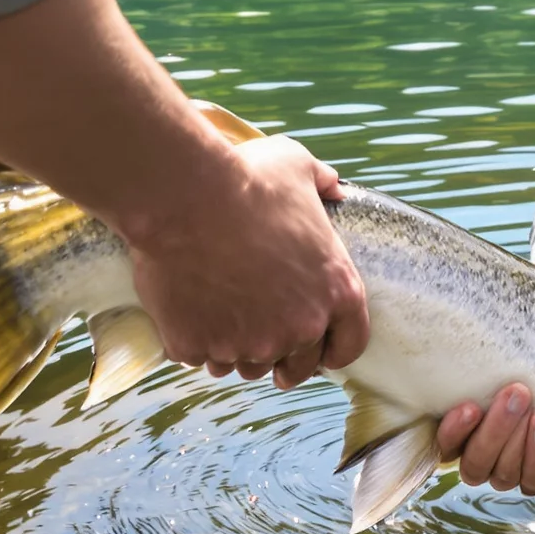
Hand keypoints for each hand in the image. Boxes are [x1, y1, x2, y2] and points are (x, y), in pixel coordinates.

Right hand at [124, 132, 366, 388]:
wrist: (183, 196)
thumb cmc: (245, 178)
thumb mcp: (299, 167)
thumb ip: (323, 182)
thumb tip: (334, 187)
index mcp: (336, 291)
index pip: (350, 344)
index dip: (334, 349)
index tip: (319, 352)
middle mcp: (299, 327)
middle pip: (297, 366)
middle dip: (282, 356)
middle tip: (261, 336)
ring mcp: (247, 343)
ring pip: (245, 364)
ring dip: (237, 348)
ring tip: (220, 313)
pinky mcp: (199, 347)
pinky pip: (199, 355)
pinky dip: (193, 339)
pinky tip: (187, 309)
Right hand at [435, 256, 534, 492]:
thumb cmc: (519, 347)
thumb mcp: (497, 339)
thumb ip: (478, 332)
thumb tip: (458, 292)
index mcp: (456, 429)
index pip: (443, 446)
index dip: (454, 432)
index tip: (468, 404)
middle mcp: (477, 455)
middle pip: (474, 463)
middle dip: (495, 430)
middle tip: (516, 391)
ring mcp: (507, 468)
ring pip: (502, 474)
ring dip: (516, 442)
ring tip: (533, 405)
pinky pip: (533, 480)